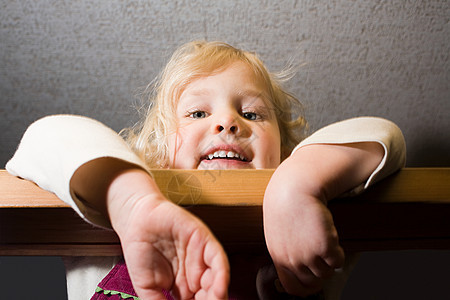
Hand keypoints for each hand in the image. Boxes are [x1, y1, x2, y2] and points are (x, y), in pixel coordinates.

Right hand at [107, 169, 229, 299]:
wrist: (135, 221)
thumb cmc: (140, 251)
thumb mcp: (147, 287)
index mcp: (185, 286)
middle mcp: (196, 273)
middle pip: (210, 295)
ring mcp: (202, 256)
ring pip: (218, 280)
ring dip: (218, 295)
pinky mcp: (204, 240)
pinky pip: (218, 259)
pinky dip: (221, 275)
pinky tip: (219, 289)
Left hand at [264, 166, 343, 295]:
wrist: (294, 188)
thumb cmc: (285, 206)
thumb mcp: (278, 233)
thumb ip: (286, 251)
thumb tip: (298, 266)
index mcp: (278, 257)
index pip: (291, 287)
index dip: (305, 288)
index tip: (313, 282)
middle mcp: (292, 260)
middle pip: (312, 283)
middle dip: (319, 273)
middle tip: (323, 259)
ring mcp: (308, 255)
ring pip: (326, 272)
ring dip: (329, 261)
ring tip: (325, 243)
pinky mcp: (325, 247)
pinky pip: (337, 262)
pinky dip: (339, 254)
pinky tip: (332, 239)